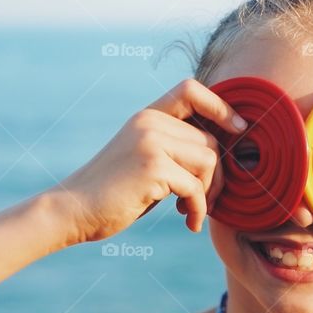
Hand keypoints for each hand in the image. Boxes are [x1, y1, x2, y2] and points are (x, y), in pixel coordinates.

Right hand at [50, 79, 244, 243]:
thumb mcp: (144, 160)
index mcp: (147, 116)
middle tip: (205, 200)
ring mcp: (151, 141)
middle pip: (211, 140)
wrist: (73, 210)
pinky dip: (198, 209)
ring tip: (193, 210)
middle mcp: (149, 122)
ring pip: (210, 161)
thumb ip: (174, 148)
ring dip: (210, 193)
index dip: (221, 106)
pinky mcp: (153, 166)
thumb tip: (224, 153)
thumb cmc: (113, 193)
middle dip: (218, 176)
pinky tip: (189, 222)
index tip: (239, 129)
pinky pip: (196, 187)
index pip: (192, 89)